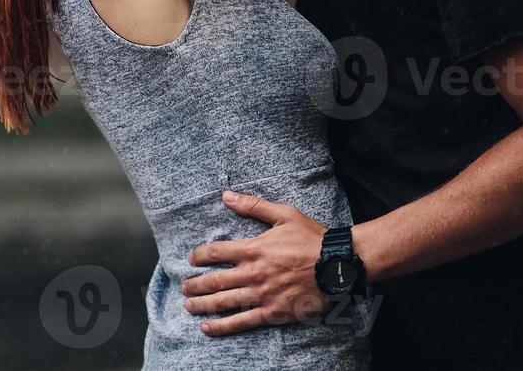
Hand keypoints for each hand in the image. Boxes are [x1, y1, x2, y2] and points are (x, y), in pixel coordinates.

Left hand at [181, 191, 327, 335]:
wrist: (339, 265)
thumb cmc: (312, 238)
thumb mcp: (284, 214)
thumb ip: (253, 206)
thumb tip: (226, 195)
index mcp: (253, 249)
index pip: (216, 252)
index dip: (199, 256)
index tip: (191, 260)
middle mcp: (254, 273)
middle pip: (214, 280)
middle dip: (195, 285)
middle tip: (183, 288)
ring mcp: (263, 294)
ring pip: (224, 302)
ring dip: (202, 305)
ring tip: (189, 306)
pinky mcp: (274, 312)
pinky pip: (243, 321)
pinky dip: (223, 325)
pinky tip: (208, 327)